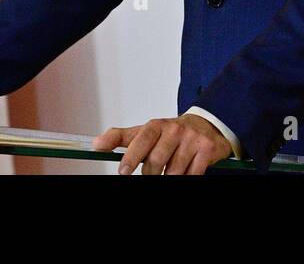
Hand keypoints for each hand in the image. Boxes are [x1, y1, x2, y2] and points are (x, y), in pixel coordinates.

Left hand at [92, 114, 232, 174]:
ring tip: (170, 169)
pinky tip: (184, 170)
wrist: (206, 126)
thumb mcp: (146, 132)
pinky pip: (191, 176)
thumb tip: (96, 145)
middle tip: (153, 173)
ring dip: (168, 177)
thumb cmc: (171, 133)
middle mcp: (175, 130)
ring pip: (172, 173)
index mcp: (157, 125)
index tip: (123, 171)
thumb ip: (121, 138)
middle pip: (155, 162)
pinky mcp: (206, 150)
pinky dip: (185, 177)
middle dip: (151, 174)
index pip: (141, 140)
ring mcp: (192, 140)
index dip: (131, 157)